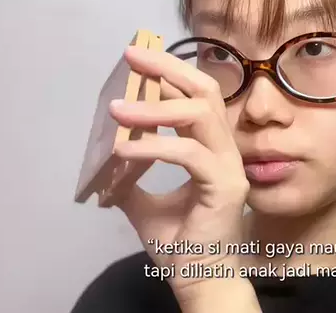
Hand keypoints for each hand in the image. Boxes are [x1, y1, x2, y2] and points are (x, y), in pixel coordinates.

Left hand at [108, 46, 248, 296]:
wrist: (199, 279)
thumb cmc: (180, 243)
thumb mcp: (145, 203)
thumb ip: (132, 177)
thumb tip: (105, 160)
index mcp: (212, 149)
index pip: (197, 98)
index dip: (169, 75)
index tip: (137, 61)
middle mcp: (226, 150)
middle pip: (206, 92)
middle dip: (168, 69)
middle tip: (133, 56)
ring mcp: (230, 165)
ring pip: (200, 116)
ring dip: (155, 107)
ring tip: (118, 109)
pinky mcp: (225, 185)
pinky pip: (188, 154)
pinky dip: (154, 147)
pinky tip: (123, 150)